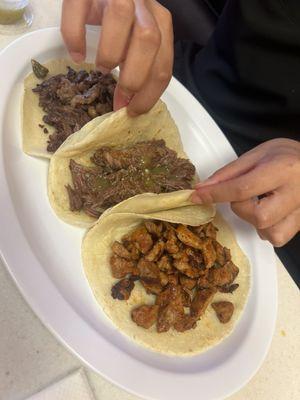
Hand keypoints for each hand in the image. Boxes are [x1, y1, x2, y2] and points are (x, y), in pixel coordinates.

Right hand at [61, 0, 172, 115]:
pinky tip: (77, 55)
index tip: (132, 110)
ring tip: (101, 69)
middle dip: (134, 77)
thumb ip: (140, 66)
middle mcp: (143, 5)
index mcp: (159, 23)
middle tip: (119, 95)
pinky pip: (79, 8)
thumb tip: (127, 103)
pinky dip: (75, 35)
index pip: (163, 63)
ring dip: (110, 52)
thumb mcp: (137, 42)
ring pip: (121, 16)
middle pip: (149, 40)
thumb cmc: (120, 21)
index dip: (149, 93)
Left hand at [192, 139, 299, 246]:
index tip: (197, 196)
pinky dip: (266, 230)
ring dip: (254, 222)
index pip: (243, 188)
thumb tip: (203, 188)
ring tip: (259, 203)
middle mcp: (296, 193)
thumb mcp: (257, 154)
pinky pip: (278, 238)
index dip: (215, 194)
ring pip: (271, 233)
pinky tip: (268, 213)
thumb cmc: (286, 155)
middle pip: (259, 216)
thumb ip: (230, 173)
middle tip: (244, 196)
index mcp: (283, 170)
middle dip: (241, 209)